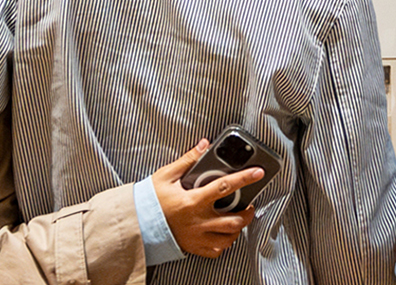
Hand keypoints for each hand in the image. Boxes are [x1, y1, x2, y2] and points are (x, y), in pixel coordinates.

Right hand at [153, 140, 261, 259]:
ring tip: (238, 218)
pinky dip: (224, 243)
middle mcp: (198, 221)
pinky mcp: (194, 247)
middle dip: (247, 212)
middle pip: (234, 220)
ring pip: (229, 238)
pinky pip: (217, 250)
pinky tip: (223, 234)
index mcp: (193, 201)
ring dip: (238, 228)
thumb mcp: (167, 175)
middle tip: (248, 205)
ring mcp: (197, 237)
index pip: (225, 187)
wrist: (137, 224)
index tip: (258, 173)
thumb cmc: (151, 200)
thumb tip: (204, 145)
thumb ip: (188, 160)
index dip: (245, 178)